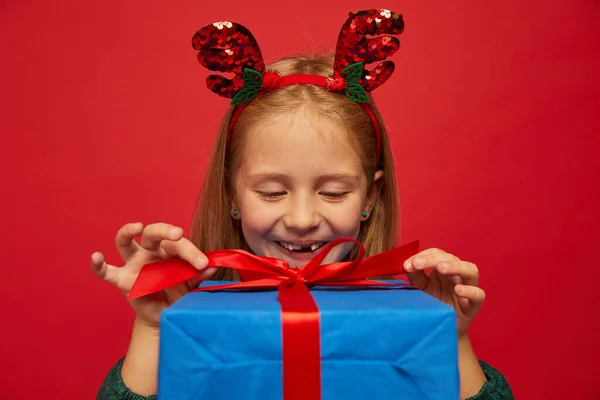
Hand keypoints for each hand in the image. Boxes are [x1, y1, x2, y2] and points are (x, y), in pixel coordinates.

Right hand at [90, 222, 215, 328]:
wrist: (165, 316)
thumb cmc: (179, 294)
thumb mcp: (190, 286)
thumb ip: (198, 276)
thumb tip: (212, 267)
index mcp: (169, 251)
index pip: (178, 244)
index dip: (191, 252)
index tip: (203, 264)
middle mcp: (150, 252)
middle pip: (153, 233)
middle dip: (165, 230)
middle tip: (178, 234)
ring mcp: (133, 264)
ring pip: (125, 242)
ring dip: (128, 231)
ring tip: (137, 227)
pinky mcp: (122, 280)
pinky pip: (107, 272)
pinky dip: (99, 265)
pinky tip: (96, 256)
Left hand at [404, 248, 484, 335]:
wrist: (440, 327)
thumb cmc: (432, 304)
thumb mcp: (421, 288)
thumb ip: (415, 275)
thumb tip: (405, 264)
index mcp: (443, 268)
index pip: (436, 253)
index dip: (422, 256)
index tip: (406, 265)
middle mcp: (457, 274)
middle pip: (451, 258)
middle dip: (432, 259)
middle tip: (417, 264)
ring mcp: (468, 287)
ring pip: (471, 270)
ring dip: (455, 266)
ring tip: (441, 268)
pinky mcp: (474, 304)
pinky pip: (478, 294)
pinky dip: (469, 290)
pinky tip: (458, 290)